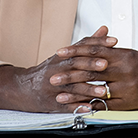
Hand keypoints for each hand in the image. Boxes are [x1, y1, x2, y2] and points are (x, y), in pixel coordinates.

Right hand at [0, 26, 116, 111]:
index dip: (98, 43)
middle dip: (91, 65)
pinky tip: (88, 108)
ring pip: (72, 87)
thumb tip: (105, 29)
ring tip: (102, 91)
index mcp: (64, 56)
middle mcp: (58, 69)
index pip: (82, 47)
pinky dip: (77, 107)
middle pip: (76, 65)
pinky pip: (65, 105)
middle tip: (106, 64)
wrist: (24, 87)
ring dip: (88, 89)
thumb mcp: (68, 53)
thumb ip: (88, 43)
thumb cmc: (51, 69)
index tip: (113, 41)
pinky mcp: (52, 102)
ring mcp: (55, 87)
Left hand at [50, 27, 137, 109]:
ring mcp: (126, 88)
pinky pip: (106, 106)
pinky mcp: (128, 103)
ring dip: (75, 93)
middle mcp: (124, 70)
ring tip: (58, 95)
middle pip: (91, 71)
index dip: (75, 52)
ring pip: (95, 90)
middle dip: (69, 73)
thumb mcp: (133, 53)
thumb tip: (95, 45)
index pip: (94, 51)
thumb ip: (113, 51)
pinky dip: (90, 107)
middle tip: (52, 75)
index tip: (59, 53)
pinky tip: (78, 108)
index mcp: (124, 55)